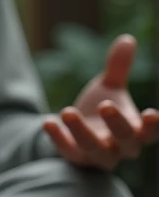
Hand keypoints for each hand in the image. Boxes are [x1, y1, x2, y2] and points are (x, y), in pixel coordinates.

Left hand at [43, 34, 158, 170]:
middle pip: (126, 142)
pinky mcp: (76, 158)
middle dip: (117, 125)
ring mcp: (98, 156)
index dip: (152, 127)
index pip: (150, 133)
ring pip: (95, 149)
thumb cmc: (101, 111)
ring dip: (82, 131)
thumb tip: (127, 39)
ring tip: (67, 110)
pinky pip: (68, 152)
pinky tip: (48, 121)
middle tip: (105, 105)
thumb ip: (119, 67)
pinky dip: (58, 139)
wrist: (77, 132)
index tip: (152, 114)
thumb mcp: (110, 88)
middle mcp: (120, 147)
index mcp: (135, 130)